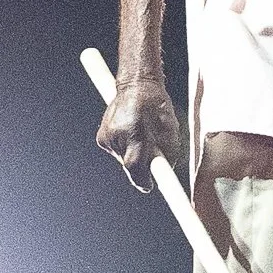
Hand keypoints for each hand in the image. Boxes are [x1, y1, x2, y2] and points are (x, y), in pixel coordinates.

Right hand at [97, 71, 183, 191]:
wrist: (137, 85)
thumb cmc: (157, 106)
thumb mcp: (170, 131)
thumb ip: (167, 155)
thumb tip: (162, 174)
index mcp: (135, 133)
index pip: (135, 168)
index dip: (143, 180)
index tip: (149, 186)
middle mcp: (117, 136)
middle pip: (129, 165)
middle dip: (141, 165)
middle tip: (152, 152)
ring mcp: (107, 137)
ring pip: (122, 160)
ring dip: (133, 156)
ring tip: (140, 137)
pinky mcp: (101, 138)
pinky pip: (116, 152)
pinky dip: (125, 149)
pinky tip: (130, 135)